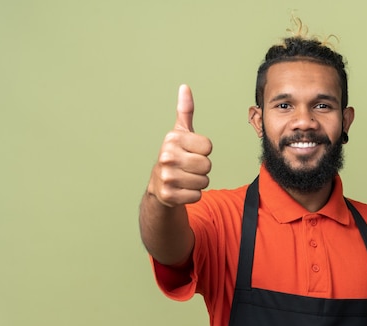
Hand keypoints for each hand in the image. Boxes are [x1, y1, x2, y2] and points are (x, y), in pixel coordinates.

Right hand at [147, 84, 212, 206]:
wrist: (158, 185)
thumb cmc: (175, 156)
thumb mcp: (179, 133)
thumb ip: (185, 111)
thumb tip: (185, 87)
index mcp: (172, 139)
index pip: (208, 147)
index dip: (204, 151)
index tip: (191, 151)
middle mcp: (167, 157)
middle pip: (207, 165)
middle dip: (202, 168)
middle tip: (188, 167)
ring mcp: (167, 177)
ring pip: (204, 182)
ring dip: (198, 182)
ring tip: (185, 178)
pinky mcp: (169, 196)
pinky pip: (197, 195)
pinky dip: (193, 194)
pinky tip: (182, 189)